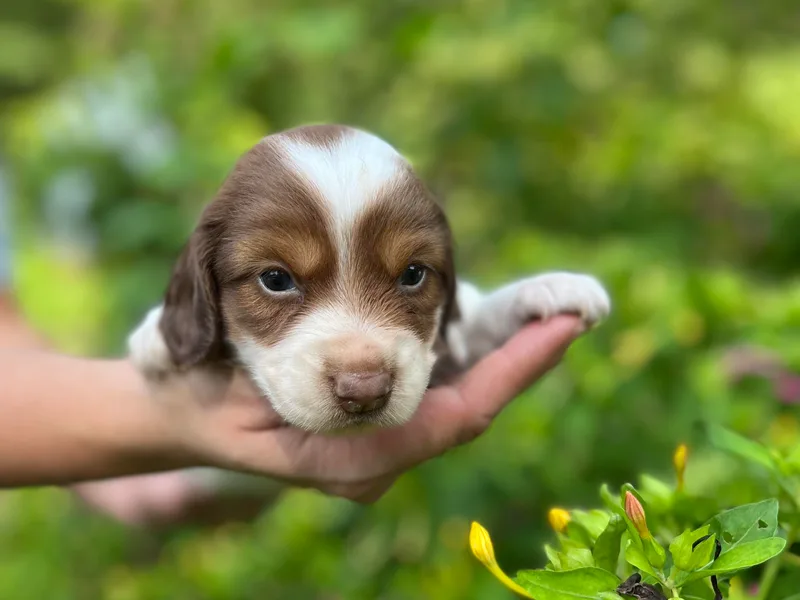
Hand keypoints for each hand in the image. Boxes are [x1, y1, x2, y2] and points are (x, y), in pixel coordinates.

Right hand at [156, 314, 583, 503]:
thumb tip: (380, 375)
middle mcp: (379, 460)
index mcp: (357, 460)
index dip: (517, 372)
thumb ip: (313, 384)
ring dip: (504, 357)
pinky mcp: (375, 425)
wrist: (182, 411)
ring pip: (459, 401)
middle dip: (525, 359)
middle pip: (473, 407)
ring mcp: (379, 446)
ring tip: (549, 310)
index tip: (566, 326)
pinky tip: (490, 328)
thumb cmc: (206, 393)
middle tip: (576, 309)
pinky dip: (469, 360)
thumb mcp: (250, 373)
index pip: (459, 416)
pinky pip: (436, 394)